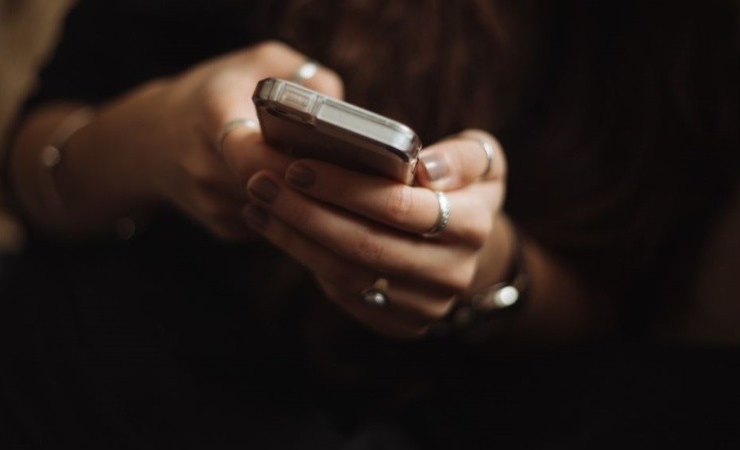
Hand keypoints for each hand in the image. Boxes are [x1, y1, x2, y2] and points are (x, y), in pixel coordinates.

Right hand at [66, 41, 341, 239]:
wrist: (151, 141)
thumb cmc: (214, 94)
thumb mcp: (257, 63)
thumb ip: (304, 77)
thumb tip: (345, 111)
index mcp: (211, 117)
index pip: (251, 152)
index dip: (292, 161)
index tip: (326, 157)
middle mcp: (206, 167)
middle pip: (274, 188)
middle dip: (315, 183)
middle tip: (353, 174)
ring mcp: (213, 205)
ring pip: (280, 212)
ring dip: (309, 200)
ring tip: (337, 181)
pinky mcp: (223, 229)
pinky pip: (273, 225)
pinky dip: (294, 212)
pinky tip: (305, 193)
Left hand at [243, 129, 507, 338]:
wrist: (464, 249)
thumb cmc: (460, 189)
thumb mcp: (480, 160)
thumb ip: (462, 156)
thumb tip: (425, 169)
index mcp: (473, 225)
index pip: (399, 206)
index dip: (343, 187)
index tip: (297, 166)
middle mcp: (452, 273)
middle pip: (364, 245)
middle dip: (305, 212)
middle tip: (261, 182)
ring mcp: (425, 306)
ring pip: (346, 274)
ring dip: (294, 237)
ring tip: (259, 203)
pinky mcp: (399, 324)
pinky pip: (343, 294)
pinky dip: (304, 259)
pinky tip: (276, 228)